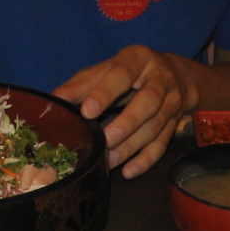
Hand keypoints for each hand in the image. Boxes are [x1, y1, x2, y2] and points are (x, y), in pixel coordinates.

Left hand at [53, 45, 195, 178]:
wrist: (176, 74)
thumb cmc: (130, 72)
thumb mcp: (107, 69)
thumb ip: (82, 85)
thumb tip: (54, 101)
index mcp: (138, 60)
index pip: (123, 74)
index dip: (106, 93)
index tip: (88, 111)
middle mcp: (160, 79)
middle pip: (148, 102)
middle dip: (126, 123)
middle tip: (106, 140)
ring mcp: (171, 102)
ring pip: (155, 126)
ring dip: (131, 146)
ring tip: (109, 160)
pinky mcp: (174, 122)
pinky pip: (162, 143)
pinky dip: (146, 160)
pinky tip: (129, 171)